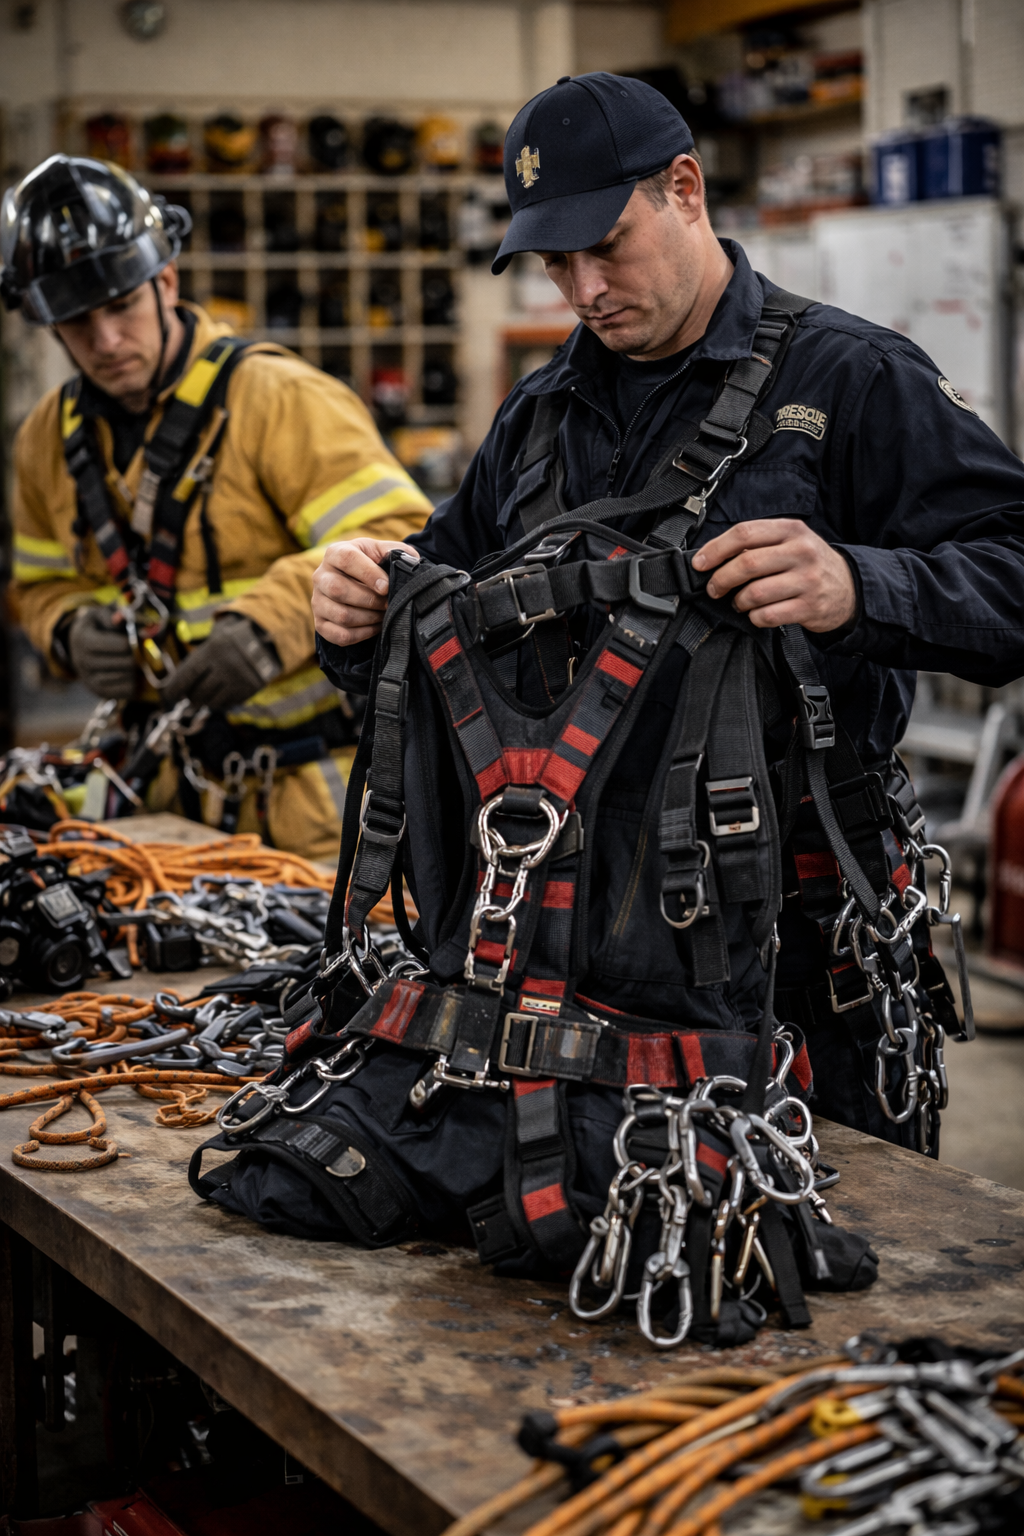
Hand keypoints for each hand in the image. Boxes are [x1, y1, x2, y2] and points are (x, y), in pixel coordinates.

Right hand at [66, 605, 136, 698]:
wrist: (78, 645)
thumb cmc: (96, 627)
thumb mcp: (102, 614)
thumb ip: (116, 615)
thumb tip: (126, 621)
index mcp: (84, 640)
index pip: (122, 645)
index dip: (135, 642)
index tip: (139, 638)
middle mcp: (83, 662)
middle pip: (128, 663)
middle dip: (138, 656)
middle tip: (142, 650)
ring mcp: (90, 680)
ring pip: (129, 678)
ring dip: (138, 670)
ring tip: (135, 661)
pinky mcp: (99, 692)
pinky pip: (127, 692)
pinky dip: (135, 683)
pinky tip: (132, 673)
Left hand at [160, 614, 281, 710]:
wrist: (268, 638)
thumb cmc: (233, 639)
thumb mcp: (214, 639)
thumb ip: (197, 660)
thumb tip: (175, 685)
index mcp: (212, 651)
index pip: (187, 676)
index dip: (175, 689)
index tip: (169, 697)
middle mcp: (224, 667)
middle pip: (199, 693)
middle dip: (191, 699)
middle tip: (189, 698)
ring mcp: (238, 680)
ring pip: (213, 702)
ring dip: (205, 702)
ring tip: (204, 698)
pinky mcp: (249, 689)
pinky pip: (229, 704)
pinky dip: (221, 703)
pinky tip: (220, 695)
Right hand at [312, 537, 419, 646]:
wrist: (358, 583)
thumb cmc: (373, 565)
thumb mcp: (384, 552)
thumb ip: (397, 552)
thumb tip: (410, 562)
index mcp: (336, 553)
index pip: (347, 559)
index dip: (368, 574)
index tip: (387, 587)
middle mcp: (321, 576)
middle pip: (339, 590)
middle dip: (370, 600)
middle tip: (388, 604)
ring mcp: (318, 601)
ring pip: (341, 615)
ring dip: (369, 618)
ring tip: (384, 614)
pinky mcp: (320, 623)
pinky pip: (340, 635)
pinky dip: (363, 634)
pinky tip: (376, 626)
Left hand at [692, 519, 856, 632]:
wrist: (848, 588)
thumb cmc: (810, 564)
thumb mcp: (791, 541)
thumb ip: (759, 543)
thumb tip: (715, 557)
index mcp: (791, 530)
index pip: (744, 533)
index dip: (716, 549)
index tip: (700, 563)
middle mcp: (801, 552)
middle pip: (746, 564)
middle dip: (721, 579)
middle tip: (714, 588)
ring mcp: (807, 580)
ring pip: (755, 593)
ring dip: (738, 601)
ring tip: (739, 602)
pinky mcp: (809, 607)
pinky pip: (767, 615)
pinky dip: (754, 617)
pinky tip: (756, 613)